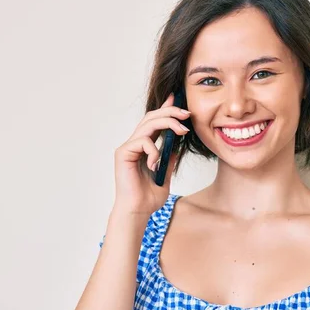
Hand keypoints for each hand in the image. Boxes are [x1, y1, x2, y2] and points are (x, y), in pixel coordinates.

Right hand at [112, 93, 189, 213]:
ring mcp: (128, 148)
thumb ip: (168, 158)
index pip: (154, 121)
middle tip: (187, 113)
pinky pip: (142, 141)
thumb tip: (177, 143)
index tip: (177, 98)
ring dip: (168, 123)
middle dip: (170, 111)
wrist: (138, 211)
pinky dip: (154, 150)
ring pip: (147, 124)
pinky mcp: (123, 153)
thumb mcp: (165, 172)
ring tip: (182, 130)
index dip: (165, 108)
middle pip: (151, 117)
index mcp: (144, 147)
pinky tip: (156, 165)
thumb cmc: (148, 196)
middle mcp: (134, 144)